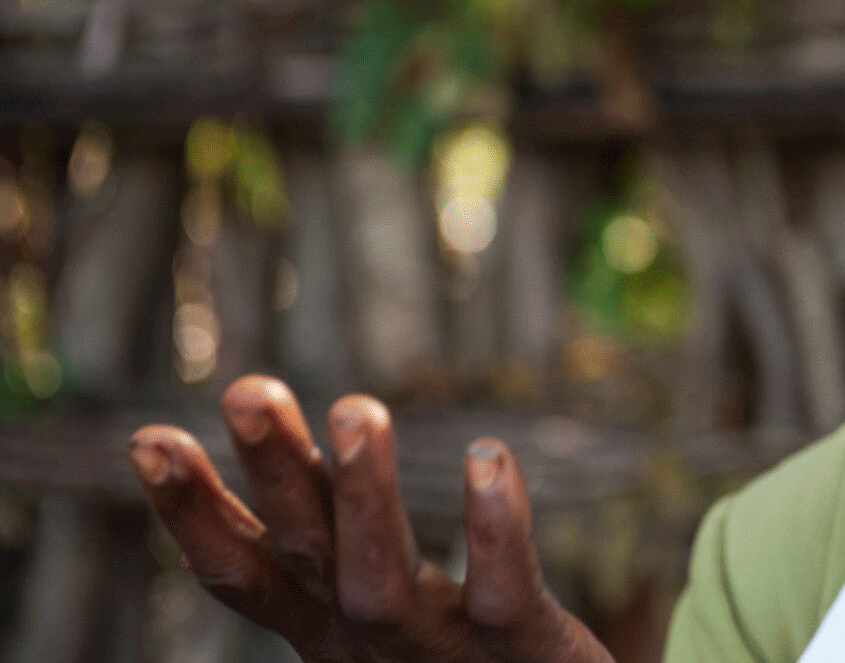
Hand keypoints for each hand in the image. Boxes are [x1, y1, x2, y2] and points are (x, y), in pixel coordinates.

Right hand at [126, 375, 613, 662]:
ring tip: (356, 407)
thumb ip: (332, 553)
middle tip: (250, 387)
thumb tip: (286, 460)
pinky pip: (503, 589)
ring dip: (365, 493)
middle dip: (274, 474)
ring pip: (384, 575)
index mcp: (326, 624)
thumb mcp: (370, 617)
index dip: (191, 512)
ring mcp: (438, 649)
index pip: (244, 568)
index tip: (144, 437)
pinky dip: (494, 527)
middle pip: (307, 551)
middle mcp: (368, 638)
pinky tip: (490, 455)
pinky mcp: (522, 651)